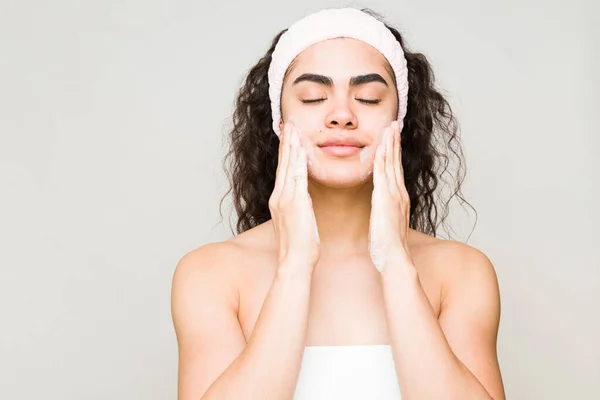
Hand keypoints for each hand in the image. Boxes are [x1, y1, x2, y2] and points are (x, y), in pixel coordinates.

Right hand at [269, 123, 320, 270]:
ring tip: (293, 130)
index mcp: (279, 201)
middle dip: (286, 144)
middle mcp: (279, 197)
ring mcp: (285, 199)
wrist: (295, 260)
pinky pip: (296, 177)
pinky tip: (300, 149)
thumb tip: (302, 200)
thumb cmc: (299, 246)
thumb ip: (297, 208)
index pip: (283, 171)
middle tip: (288, 125)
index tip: (288, 138)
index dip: (285, 153)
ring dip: (291, 147)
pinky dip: (297, 162)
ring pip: (288, 167)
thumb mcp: (297, 222)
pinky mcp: (294, 203)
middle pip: (283, 165)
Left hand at [368, 121, 411, 272]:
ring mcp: (394, 196)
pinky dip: (383, 160)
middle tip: (394, 123)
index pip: (395, 170)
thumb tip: (381, 208)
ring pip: (392, 164)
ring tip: (390, 127)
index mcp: (397, 198)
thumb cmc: (387, 245)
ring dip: (391, 145)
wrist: (393, 258)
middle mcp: (398, 193)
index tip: (393, 138)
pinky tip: (381, 148)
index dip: (394, 152)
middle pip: (397, 162)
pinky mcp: (386, 200)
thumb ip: (385, 211)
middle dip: (395, 142)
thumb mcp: (386, 223)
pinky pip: (384, 175)